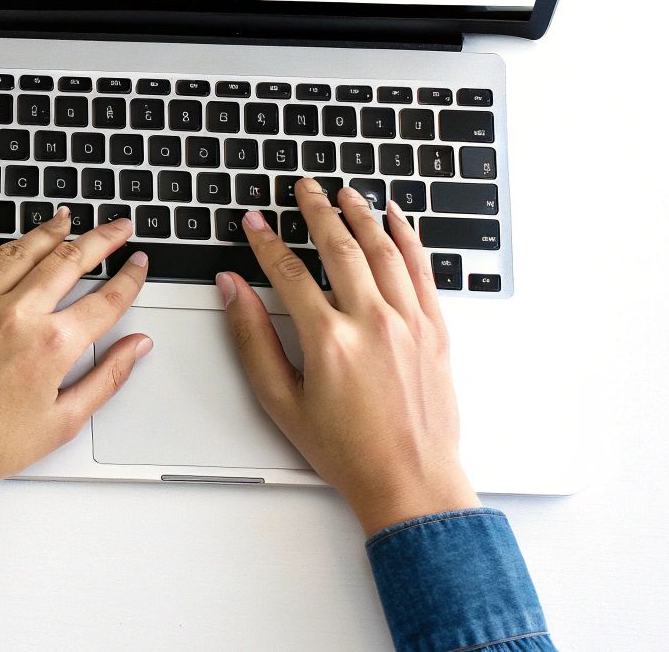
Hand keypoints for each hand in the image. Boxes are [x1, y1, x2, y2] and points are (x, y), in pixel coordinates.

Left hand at [0, 205, 151, 525]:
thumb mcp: (62, 422)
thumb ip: (107, 378)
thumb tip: (137, 346)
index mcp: (52, 345)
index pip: (105, 299)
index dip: (129, 278)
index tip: (139, 264)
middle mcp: (16, 313)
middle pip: (69, 260)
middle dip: (101, 239)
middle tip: (117, 228)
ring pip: (20, 249)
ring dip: (49, 230)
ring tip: (66, 218)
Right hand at [220, 178, 478, 533]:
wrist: (410, 481)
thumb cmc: (347, 450)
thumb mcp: (281, 400)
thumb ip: (252, 338)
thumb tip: (232, 290)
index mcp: (329, 339)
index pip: (288, 272)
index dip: (266, 242)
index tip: (255, 222)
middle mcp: (372, 322)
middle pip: (339, 247)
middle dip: (317, 211)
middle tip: (303, 188)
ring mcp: (410, 323)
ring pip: (384, 249)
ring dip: (362, 214)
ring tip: (346, 193)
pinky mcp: (436, 330)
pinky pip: (422, 270)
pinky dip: (410, 238)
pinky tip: (397, 218)